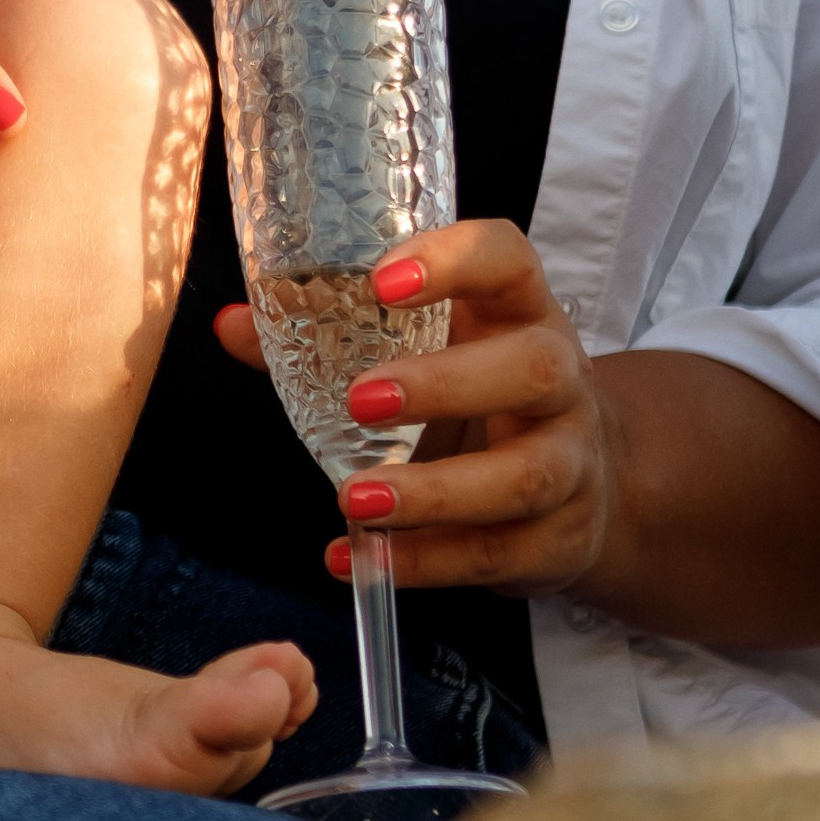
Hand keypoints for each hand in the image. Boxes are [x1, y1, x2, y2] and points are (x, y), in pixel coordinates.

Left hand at [214, 219, 617, 597]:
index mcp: (519, 310)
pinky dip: (424, 562)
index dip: (453, 260)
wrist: (586, 481)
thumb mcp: (425, 351)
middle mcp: (561, 378)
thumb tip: (233, 324)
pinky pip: (496, 553)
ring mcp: (571, 462)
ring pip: (523, 475)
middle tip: (358, 400)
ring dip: (434, 492)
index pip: (506, 258)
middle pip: (533, 369)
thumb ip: (326, 335)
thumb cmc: (481, 394)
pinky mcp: (560, 538)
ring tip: (354, 499)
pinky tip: (360, 558)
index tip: (382, 280)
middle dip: (446, 385)